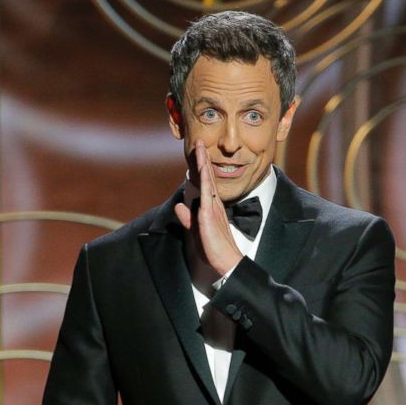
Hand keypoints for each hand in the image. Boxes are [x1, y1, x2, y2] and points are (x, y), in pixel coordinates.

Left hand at [173, 140, 243, 275]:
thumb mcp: (196, 231)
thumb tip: (179, 206)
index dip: (201, 168)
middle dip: (202, 159)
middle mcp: (213, 204)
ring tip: (200, 148)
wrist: (226, 261)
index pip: (205, 184)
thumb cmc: (213, 248)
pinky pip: (206, 193)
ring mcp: (212, 208)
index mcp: (211, 207)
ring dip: (203, 164)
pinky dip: (204, 180)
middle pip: (207, 177)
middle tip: (199, 143)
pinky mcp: (209, 215)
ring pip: (207, 181)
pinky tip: (201, 169)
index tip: (198, 154)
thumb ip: (187, 218)